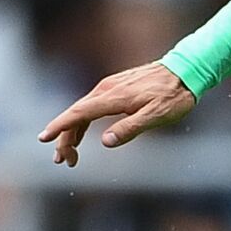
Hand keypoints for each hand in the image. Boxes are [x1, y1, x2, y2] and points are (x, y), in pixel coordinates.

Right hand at [37, 62, 194, 166]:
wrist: (186, 69)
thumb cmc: (174, 95)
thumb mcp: (156, 116)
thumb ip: (130, 128)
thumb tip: (105, 142)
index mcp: (115, 97)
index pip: (80, 113)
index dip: (60, 126)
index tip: (44, 138)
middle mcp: (108, 88)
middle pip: (77, 113)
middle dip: (64, 137)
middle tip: (62, 161)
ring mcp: (112, 85)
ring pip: (83, 109)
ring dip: (73, 131)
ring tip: (70, 155)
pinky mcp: (117, 86)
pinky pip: (92, 104)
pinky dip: (83, 121)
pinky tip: (83, 134)